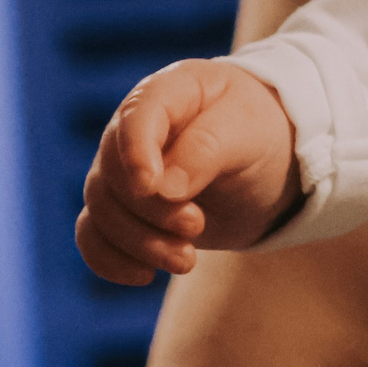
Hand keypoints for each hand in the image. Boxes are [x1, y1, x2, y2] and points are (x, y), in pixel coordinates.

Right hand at [77, 59, 305, 284]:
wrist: (274, 166)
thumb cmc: (263, 134)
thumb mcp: (249, 132)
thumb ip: (207, 150)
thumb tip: (161, 189)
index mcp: (171, 91)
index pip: (138, 116)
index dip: (136, 153)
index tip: (151, 188)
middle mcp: (136, 128)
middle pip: (114, 173)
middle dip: (150, 210)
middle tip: (196, 227)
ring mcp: (124, 169)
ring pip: (102, 210)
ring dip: (139, 242)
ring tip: (186, 260)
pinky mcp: (123, 209)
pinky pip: (93, 235)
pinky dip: (110, 259)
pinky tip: (143, 276)